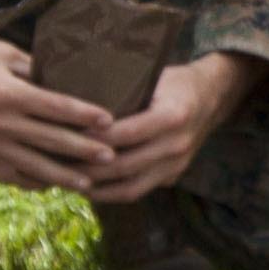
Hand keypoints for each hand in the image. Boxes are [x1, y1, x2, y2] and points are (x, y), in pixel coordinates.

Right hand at [0, 11, 118, 191]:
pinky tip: (51, 184)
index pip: (55, 107)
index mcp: (6, 93)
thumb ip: (34, 69)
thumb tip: (65, 78)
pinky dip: (32, 182)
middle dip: (84, 151)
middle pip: (50, 141)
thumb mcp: (2, 53)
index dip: (84, 115)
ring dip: (63, 176)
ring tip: (89, 182)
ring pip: (32, 166)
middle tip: (112, 157)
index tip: (109, 120)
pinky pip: (9, 175)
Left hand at [75, 49, 257, 204]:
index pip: (126, 133)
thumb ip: (124, 92)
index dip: (94, 137)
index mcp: (173, 115)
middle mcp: (177, 144)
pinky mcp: (173, 177)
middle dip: (88, 167)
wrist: (212, 97)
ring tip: (67, 181)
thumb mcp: (154, 77)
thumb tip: (77, 99)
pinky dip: (111, 192)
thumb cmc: (174, 81)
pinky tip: (88, 187)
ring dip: (97, 188)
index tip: (64, 134)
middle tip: (56, 163)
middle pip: (125, 165)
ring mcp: (177, 165)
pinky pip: (139, 190)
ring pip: (131, 187)